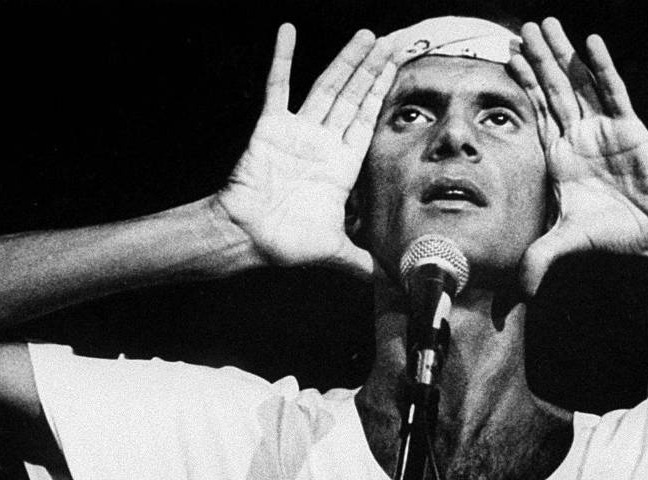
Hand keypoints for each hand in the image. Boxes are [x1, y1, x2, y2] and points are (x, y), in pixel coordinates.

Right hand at [214, 24, 396, 277]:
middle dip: (374, 69)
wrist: (247, 237)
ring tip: (367, 35)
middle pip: (354, 96)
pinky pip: (277, 85)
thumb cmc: (286, 244)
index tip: (400, 69)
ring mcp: (297, 132)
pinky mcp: (270, 126)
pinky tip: (289, 30)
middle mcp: (323, 143)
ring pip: (327, 86)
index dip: (384, 94)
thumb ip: (363, 261)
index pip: (368, 121)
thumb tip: (392, 282)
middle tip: (394, 41)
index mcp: (341, 166)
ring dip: (346, 60)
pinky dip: (282, 57)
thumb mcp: (335, 251)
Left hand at [510, 19, 647, 295]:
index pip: (536, 113)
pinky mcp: (629, 125)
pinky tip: (591, 43)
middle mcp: (579, 135)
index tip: (507, 59)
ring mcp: (603, 127)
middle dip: (538, 58)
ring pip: (578, 82)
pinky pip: (613, 91)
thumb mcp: (566, 242)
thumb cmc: (613, 231)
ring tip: (547, 24)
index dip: (522, 87)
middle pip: (553, 89)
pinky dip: (602, 68)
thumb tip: (518, 292)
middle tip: (522, 28)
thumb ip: (539, 258)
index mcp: (560, 155)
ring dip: (562, 53)